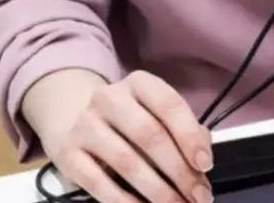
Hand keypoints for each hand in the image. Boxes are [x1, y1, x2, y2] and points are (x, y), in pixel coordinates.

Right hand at [43, 71, 212, 202]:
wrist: (74, 117)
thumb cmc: (128, 118)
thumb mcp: (153, 111)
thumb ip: (181, 128)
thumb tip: (202, 154)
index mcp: (139, 83)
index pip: (169, 105)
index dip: (190, 136)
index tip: (205, 164)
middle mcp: (110, 98)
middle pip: (150, 135)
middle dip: (179, 171)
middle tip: (198, 196)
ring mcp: (86, 125)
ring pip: (127, 162)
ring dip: (158, 191)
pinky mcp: (68, 154)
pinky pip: (100, 184)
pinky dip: (125, 202)